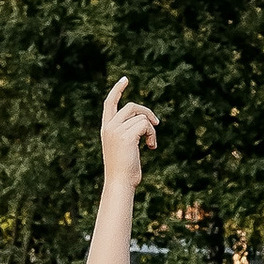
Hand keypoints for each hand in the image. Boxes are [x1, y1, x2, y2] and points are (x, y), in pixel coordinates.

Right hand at [99, 77, 158, 191]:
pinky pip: (145, 125)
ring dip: (150, 130)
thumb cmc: (124, 170)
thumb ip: (128, 133)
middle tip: (157, 123)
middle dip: (146, 112)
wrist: (120, 183)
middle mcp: (109, 127)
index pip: (109, 103)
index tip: (125, 79)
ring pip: (141, 117)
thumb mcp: (124, 148)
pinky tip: (151, 147)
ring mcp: (116, 130)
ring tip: (150, 144)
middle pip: (131, 107)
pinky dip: (152, 135)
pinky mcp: (126, 136)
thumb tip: (147, 122)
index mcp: (106, 129)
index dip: (117, 90)